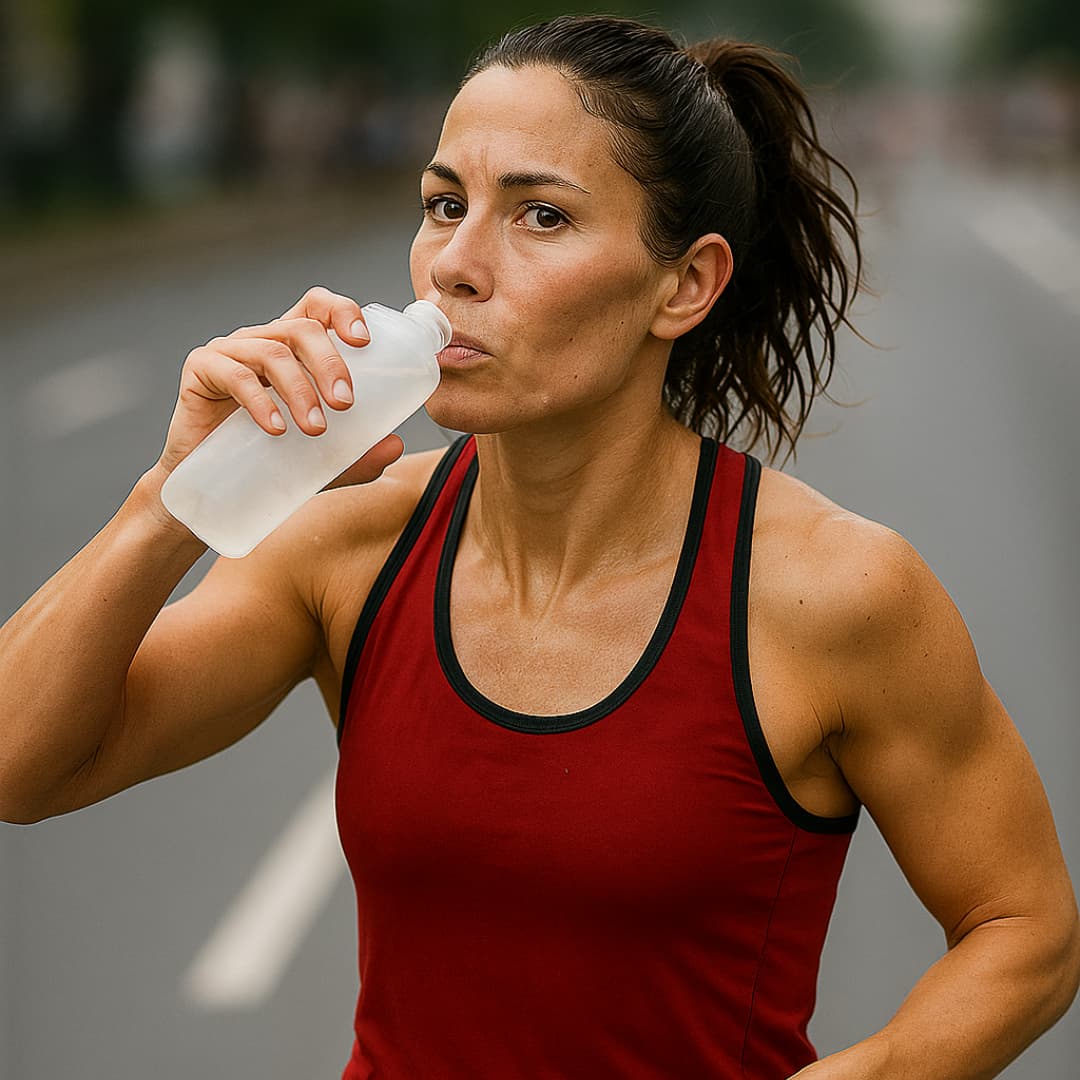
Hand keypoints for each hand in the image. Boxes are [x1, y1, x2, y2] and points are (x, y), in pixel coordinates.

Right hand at [159, 285, 398, 480]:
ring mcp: (230, 351)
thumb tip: (395, 447)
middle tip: (346, 404)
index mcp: (293, 348)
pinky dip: (259, 401)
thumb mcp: (324, 459)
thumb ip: (359, 454)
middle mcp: (263, 340)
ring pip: (273, 351)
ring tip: (316, 429)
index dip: (343, 312)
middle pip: (302, 328)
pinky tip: (275, 429)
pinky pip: (234, 375)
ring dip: (300, 389)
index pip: (319, 307)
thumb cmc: (271, 462)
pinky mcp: (201, 370)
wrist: (213, 490)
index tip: (364, 342)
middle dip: (330, 363)